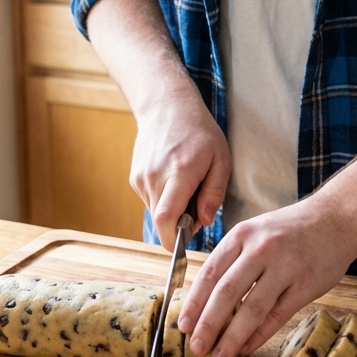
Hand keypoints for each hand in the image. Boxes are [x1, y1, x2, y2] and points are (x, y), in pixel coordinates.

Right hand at [130, 84, 231, 249]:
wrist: (167, 106)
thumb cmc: (200, 133)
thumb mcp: (221, 159)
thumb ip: (214, 194)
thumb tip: (203, 222)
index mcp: (180, 173)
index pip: (167, 218)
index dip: (172, 241)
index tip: (182, 249)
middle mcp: (155, 176)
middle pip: (160, 221)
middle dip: (178, 226)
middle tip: (196, 210)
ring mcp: (141, 177)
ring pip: (155, 212)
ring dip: (171, 212)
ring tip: (186, 187)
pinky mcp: (135, 177)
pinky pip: (150, 201)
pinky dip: (163, 200)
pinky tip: (173, 180)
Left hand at [177, 195, 356, 356]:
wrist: (336, 218)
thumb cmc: (290, 228)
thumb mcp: (256, 231)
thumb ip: (233, 259)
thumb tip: (206, 300)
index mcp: (242, 235)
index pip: (211, 272)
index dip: (194, 302)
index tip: (183, 325)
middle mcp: (261, 249)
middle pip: (227, 292)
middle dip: (208, 324)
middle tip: (196, 346)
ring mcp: (286, 267)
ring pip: (252, 308)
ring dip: (232, 336)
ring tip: (219, 356)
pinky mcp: (306, 285)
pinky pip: (278, 315)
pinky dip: (259, 335)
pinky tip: (247, 348)